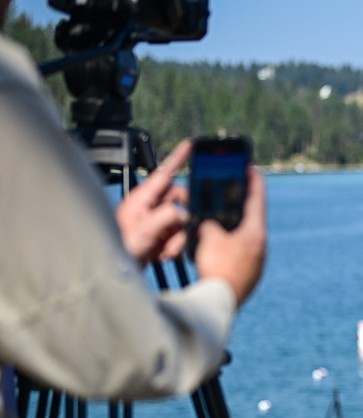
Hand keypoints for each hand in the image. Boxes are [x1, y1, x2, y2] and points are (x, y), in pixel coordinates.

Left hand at [115, 139, 190, 265]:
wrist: (116, 273)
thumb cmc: (121, 249)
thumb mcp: (145, 231)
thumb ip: (168, 216)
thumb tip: (186, 212)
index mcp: (143, 198)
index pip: (165, 173)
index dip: (178, 157)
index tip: (191, 144)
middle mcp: (150, 205)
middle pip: (181, 199)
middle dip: (183, 219)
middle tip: (176, 236)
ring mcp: (156, 219)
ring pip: (183, 218)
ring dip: (179, 237)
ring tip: (166, 250)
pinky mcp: (160, 232)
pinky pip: (180, 232)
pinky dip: (176, 244)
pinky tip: (164, 253)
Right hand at [193, 166, 266, 305]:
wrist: (220, 302)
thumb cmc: (218, 269)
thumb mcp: (208, 237)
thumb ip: (209, 223)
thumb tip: (209, 224)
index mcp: (256, 232)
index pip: (257, 198)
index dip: (254, 180)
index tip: (251, 167)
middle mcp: (261, 245)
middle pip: (252, 217)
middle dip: (241, 203)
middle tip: (233, 191)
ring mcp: (256, 261)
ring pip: (244, 236)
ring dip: (233, 225)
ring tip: (220, 219)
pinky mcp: (248, 274)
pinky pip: (239, 252)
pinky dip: (229, 244)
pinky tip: (217, 245)